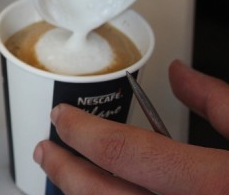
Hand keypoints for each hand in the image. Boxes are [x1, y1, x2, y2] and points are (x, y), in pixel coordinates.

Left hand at [33, 60, 228, 193]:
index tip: (61, 116)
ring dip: (79, 192)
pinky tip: (100, 190)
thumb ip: (216, 102)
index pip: (123, 151)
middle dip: (63, 170)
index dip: (81, 130)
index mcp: (212, 184)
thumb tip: (179, 73)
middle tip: (45, 150)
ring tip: (64, 173)